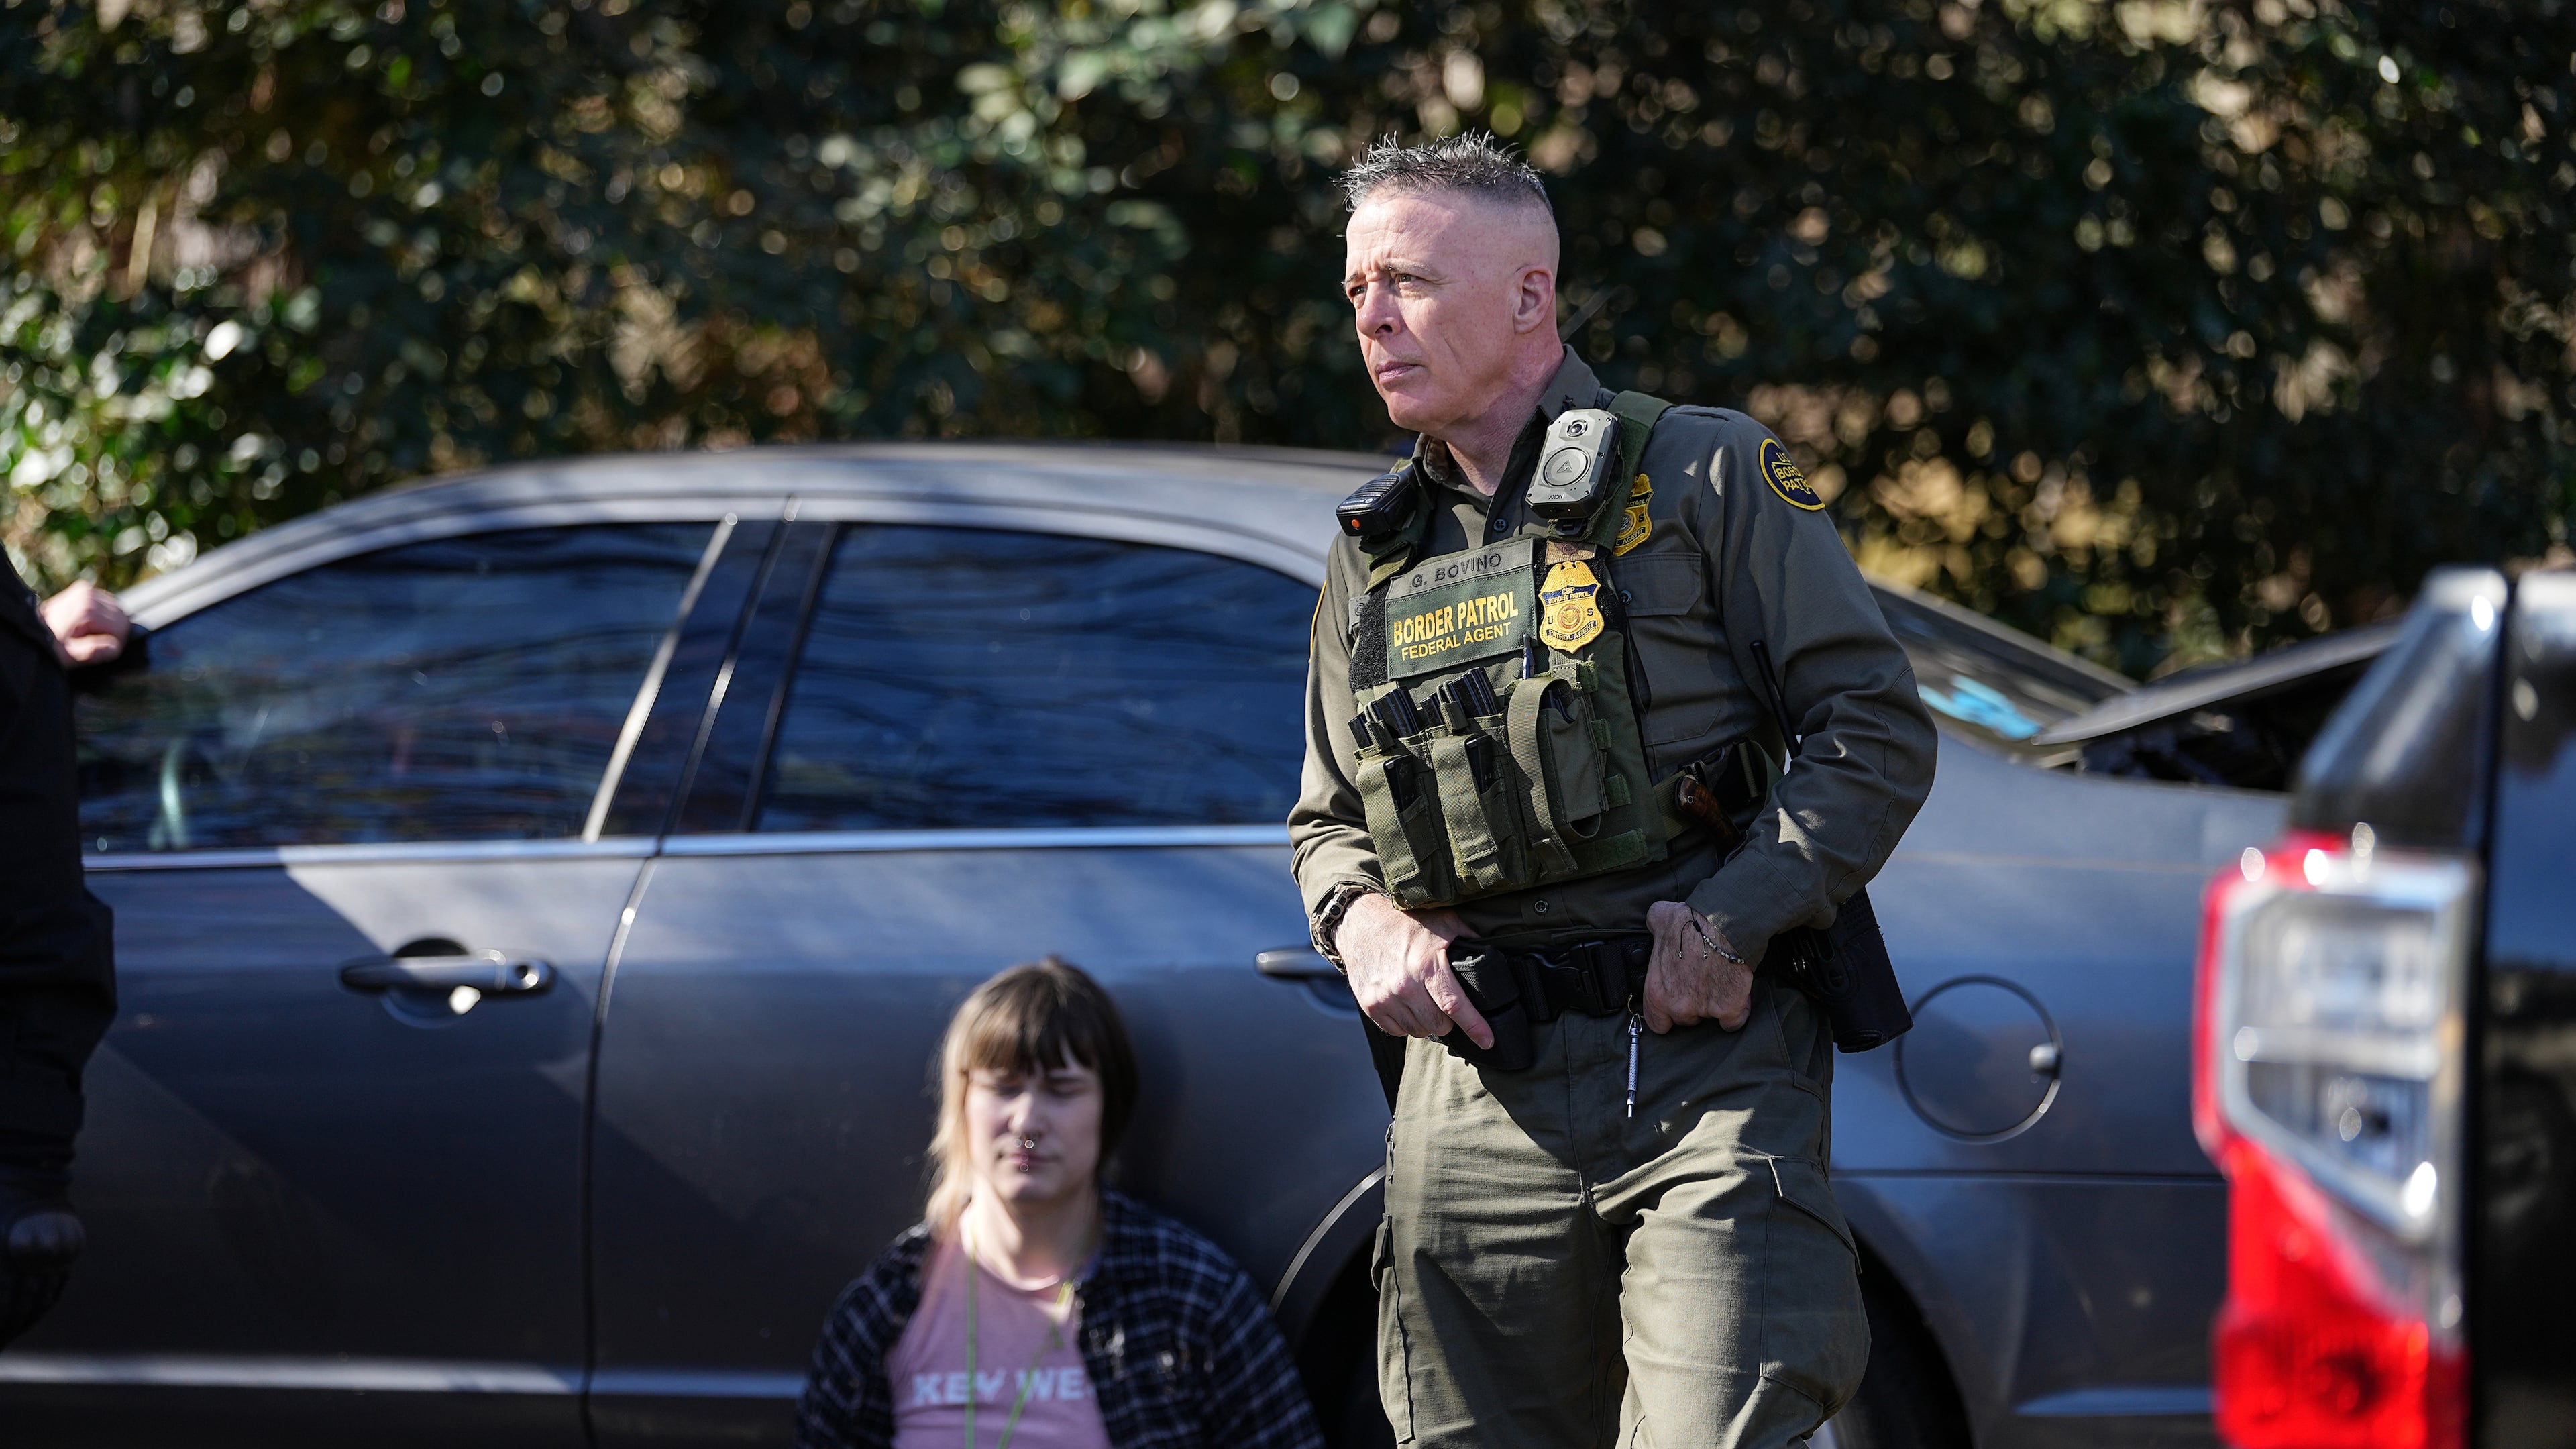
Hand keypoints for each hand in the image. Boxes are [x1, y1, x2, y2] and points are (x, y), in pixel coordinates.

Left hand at [40, 581, 129, 668]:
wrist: (30, 631)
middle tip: (92, 642)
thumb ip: (91, 651)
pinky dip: (102, 616)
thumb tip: (114, 646)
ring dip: (107, 624)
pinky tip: (87, 624)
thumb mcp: (68, 656)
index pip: (121, 626)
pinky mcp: (84, 589)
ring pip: (117, 610)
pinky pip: (107, 605)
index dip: (115, 641)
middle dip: (112, 632)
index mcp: (87, 608)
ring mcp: (85, 589)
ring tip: (87, 634)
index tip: (98, 648)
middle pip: (121, 616)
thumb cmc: (49, 646)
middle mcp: (88, 593)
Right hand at [1334, 893, 1488, 1047]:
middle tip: (1444, 1003)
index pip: (1455, 1005)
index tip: (1487, 1041)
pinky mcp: (1370, 1006)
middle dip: (1447, 1020)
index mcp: (1426, 965)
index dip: (1475, 1026)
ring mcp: (1385, 998)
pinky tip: (1407, 1005)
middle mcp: (1404, 985)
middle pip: (1438, 1025)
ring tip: (1424, 1001)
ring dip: (1426, 1022)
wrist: (1360, 922)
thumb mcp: (1443, 921)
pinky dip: (1406, 1024)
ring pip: (1418, 1031)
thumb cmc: (1405, 922)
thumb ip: (1470, 938)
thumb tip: (1494, 954)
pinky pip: (1397, 1031)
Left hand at [1643, 900, 1752, 1034]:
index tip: (1674, 1009)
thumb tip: (1655, 922)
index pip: (1656, 1022)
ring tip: (1719, 983)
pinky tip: (1736, 996)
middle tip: (1701, 984)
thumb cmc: (1691, 923)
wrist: (1723, 925)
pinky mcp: (1729, 1010)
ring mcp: (1704, 1010)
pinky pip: (1733, 1022)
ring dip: (1715, 1006)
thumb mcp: (1660, 919)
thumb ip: (1654, 927)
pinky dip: (1737, 1011)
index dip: (1666, 1017)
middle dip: (1693, 1005)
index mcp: (1657, 992)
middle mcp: (1678, 1005)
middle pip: (1685, 1019)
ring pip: (1710, 1019)